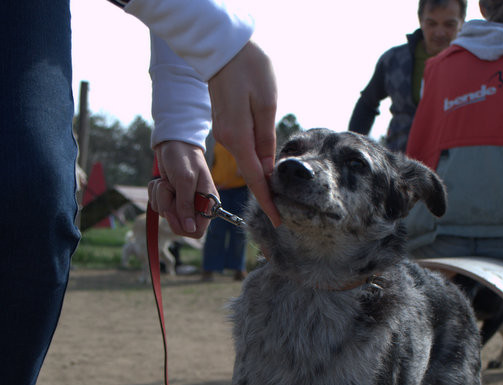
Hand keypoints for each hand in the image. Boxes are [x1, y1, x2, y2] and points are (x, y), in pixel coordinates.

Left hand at [148, 141, 216, 237]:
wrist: (172, 142)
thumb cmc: (183, 158)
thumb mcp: (185, 180)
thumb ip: (187, 205)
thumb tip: (190, 229)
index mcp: (207, 203)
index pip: (198, 230)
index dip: (184, 227)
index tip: (172, 213)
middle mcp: (195, 205)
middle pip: (179, 225)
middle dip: (169, 208)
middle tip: (169, 191)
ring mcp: (181, 202)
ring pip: (165, 213)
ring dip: (160, 197)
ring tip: (166, 181)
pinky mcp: (169, 197)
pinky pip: (157, 204)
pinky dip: (155, 193)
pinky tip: (161, 181)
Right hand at [208, 41, 280, 226]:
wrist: (221, 47)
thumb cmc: (249, 69)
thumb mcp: (266, 103)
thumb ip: (266, 139)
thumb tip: (269, 168)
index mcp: (238, 136)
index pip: (256, 177)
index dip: (267, 200)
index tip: (277, 219)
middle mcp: (228, 139)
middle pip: (251, 172)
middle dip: (266, 191)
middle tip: (281, 211)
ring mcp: (224, 132)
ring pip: (248, 158)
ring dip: (262, 172)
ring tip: (278, 188)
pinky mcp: (225, 124)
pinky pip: (243, 147)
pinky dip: (255, 158)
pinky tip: (266, 159)